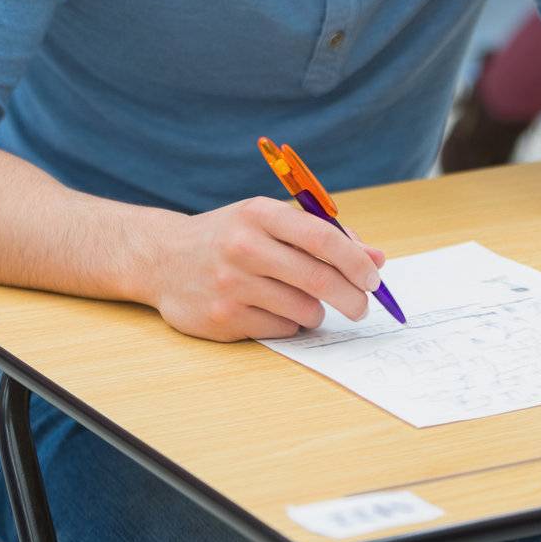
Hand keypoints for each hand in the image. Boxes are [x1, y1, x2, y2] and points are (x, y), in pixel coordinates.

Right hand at [144, 196, 385, 341]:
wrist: (164, 259)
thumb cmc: (230, 236)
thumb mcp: (270, 221)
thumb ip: (323, 236)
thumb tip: (376, 258)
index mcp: (260, 213)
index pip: (322, 237)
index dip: (356, 260)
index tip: (374, 276)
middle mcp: (244, 246)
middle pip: (319, 279)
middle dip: (352, 297)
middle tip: (362, 306)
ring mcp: (231, 284)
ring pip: (303, 309)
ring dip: (317, 311)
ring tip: (307, 302)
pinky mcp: (223, 318)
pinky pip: (281, 328)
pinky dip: (290, 323)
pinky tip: (274, 309)